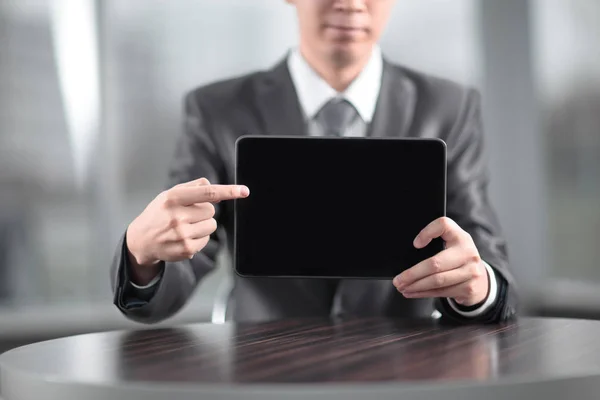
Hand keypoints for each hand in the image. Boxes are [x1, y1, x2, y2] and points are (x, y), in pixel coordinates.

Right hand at [126, 178, 248, 284]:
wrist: (141, 240)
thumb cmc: (159, 213)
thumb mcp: (170, 194)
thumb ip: (195, 188)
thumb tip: (219, 193)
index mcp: (173, 198)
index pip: (207, 193)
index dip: (228, 191)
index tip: (244, 191)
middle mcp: (177, 216)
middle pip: (211, 211)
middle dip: (203, 212)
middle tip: (187, 215)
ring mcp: (182, 235)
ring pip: (212, 226)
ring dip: (203, 225)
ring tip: (185, 226)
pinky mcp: (187, 249)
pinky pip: (207, 240)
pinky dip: (199, 238)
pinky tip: (184, 237)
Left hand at [392, 217, 488, 305]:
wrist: (481, 280)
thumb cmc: (458, 257)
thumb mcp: (451, 241)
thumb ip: (435, 236)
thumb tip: (416, 245)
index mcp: (461, 237)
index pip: (443, 225)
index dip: (427, 232)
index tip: (415, 244)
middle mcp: (468, 253)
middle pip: (435, 264)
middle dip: (412, 274)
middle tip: (397, 280)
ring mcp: (471, 273)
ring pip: (437, 281)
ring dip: (416, 286)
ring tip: (403, 287)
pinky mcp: (468, 289)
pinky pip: (441, 292)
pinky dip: (423, 293)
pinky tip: (413, 292)